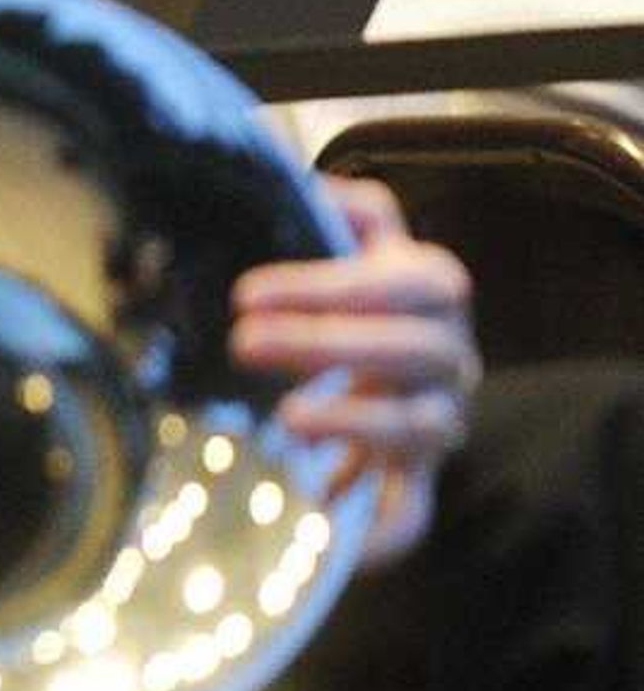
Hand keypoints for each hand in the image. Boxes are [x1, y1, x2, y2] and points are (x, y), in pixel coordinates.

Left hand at [230, 176, 476, 565]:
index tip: (245, 293)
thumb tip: (283, 166)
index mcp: (431, 291)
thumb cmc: (355, 296)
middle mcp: (448, 356)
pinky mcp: (418, 480)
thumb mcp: (354, 243)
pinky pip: (412, 511)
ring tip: (286, 418)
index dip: (329, 286)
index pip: (400, 282)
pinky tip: (323, 513)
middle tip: (242, 342)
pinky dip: (380, 525)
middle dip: (327, 344)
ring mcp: (439, 420)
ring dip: (354, 422)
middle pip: (413, 350)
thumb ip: (338, 209)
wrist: (391, 373)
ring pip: (420, 425)